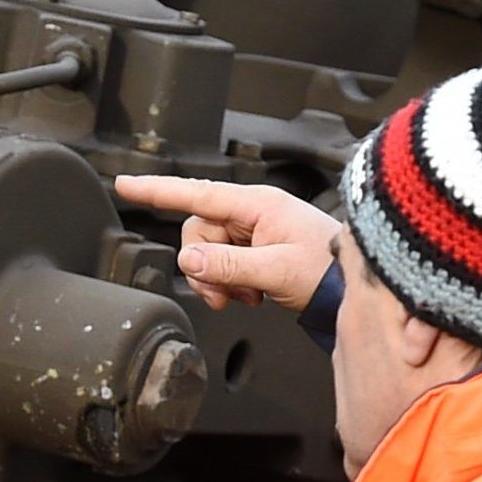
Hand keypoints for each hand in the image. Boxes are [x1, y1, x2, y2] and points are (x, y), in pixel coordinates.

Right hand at [115, 174, 336, 312]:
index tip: (125, 185)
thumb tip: (188, 260)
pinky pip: (224, 264)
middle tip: (226, 296)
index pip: (196, 194)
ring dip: (219, 280)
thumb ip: (229, 266)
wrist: (356, 289)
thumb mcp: (277, 271)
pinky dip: (230, 285)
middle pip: (198, 233)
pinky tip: (252, 294)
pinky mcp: (258, 250)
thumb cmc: (329, 270)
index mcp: (257, 204)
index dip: (157, 190)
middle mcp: (253, 213)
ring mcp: (255, 231)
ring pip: (208, 253)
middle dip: (205, 268)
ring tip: (247, 296)